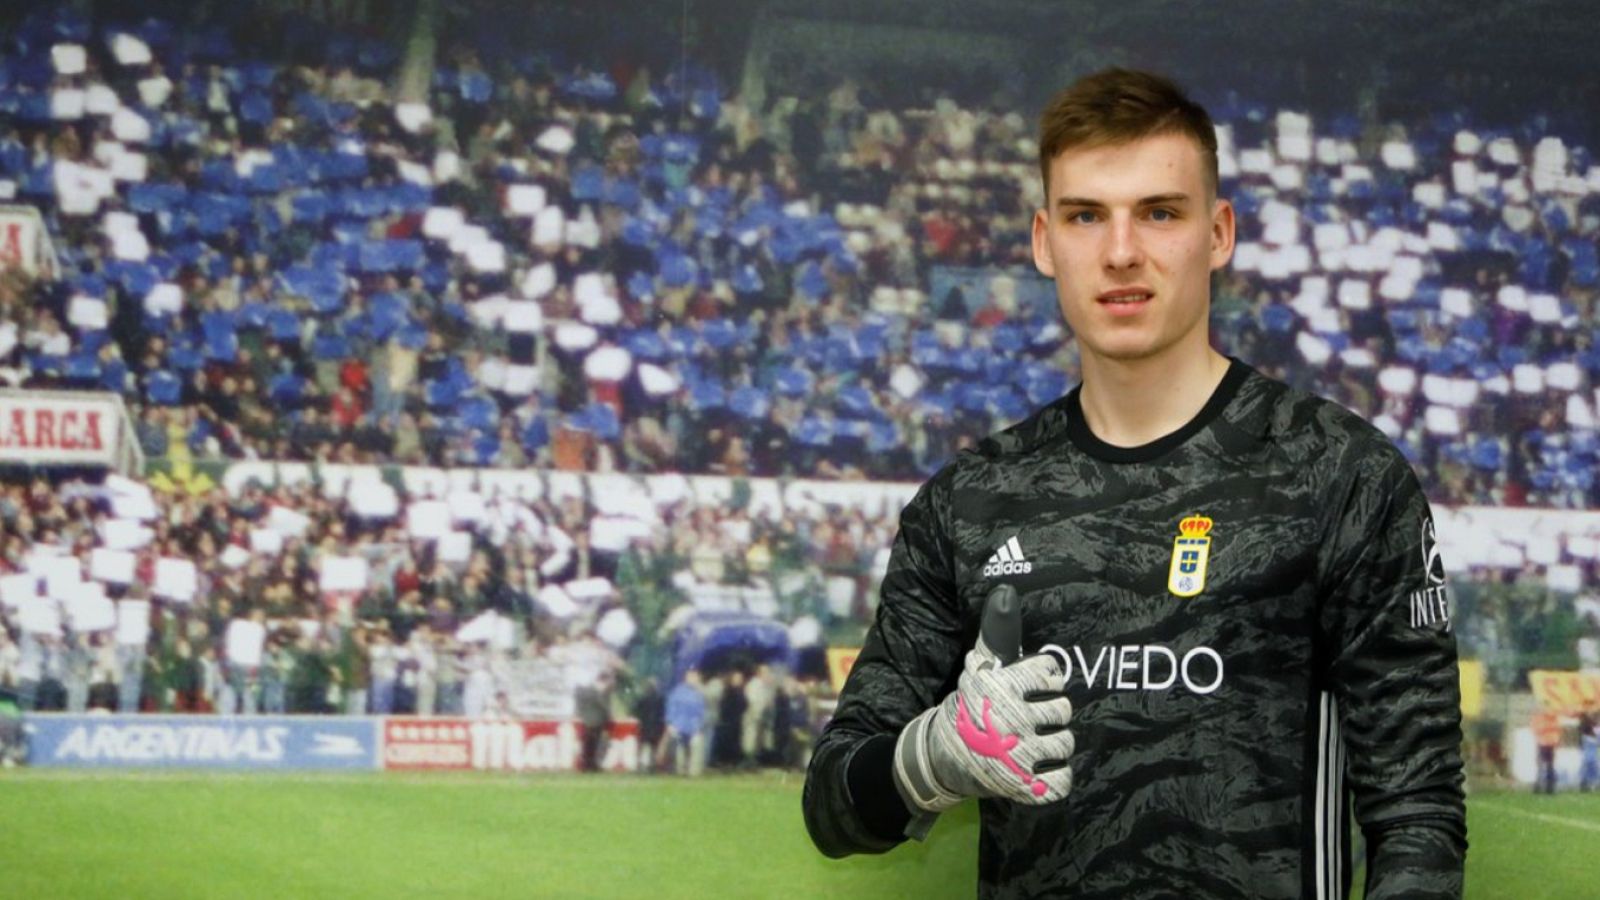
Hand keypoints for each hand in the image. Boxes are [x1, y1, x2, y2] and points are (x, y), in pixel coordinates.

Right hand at [892, 589, 1073, 812]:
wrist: (942, 756)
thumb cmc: (974, 704)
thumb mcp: (982, 666)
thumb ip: (998, 631)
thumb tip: (1006, 590)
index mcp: (1001, 686)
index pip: (1051, 673)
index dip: (1046, 680)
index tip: (1032, 688)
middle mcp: (1009, 719)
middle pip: (1064, 710)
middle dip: (1052, 714)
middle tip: (1032, 719)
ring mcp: (1016, 755)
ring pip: (1066, 744)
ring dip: (1056, 746)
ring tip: (1036, 743)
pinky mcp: (1020, 786)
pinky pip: (1062, 781)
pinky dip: (1056, 778)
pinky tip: (1041, 770)